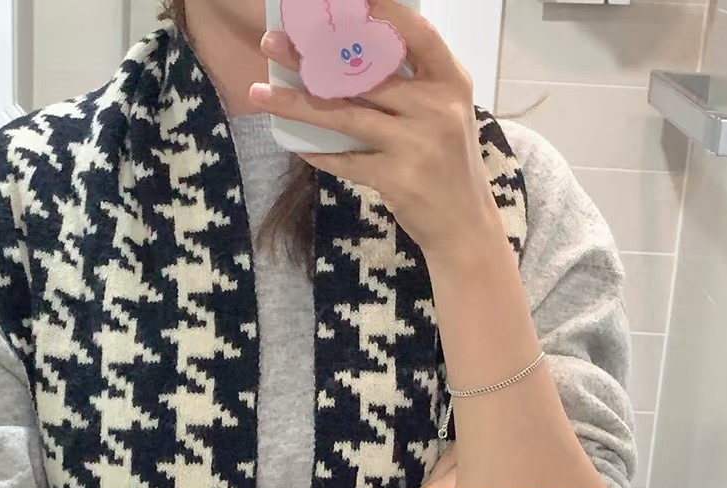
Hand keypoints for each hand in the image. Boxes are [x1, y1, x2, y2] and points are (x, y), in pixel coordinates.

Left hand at [254, 0, 501, 260]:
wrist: (464, 225)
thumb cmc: (447, 164)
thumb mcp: (445, 114)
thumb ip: (413, 84)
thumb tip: (351, 53)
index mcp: (451, 82)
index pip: (415, 33)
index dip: (380, 11)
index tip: (341, 1)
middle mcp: (437, 108)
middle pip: (365, 73)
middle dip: (312, 56)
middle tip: (272, 44)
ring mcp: (417, 144)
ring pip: (345, 115)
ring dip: (297, 104)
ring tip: (261, 92)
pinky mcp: (398, 179)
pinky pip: (346, 160)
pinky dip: (319, 152)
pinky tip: (295, 142)